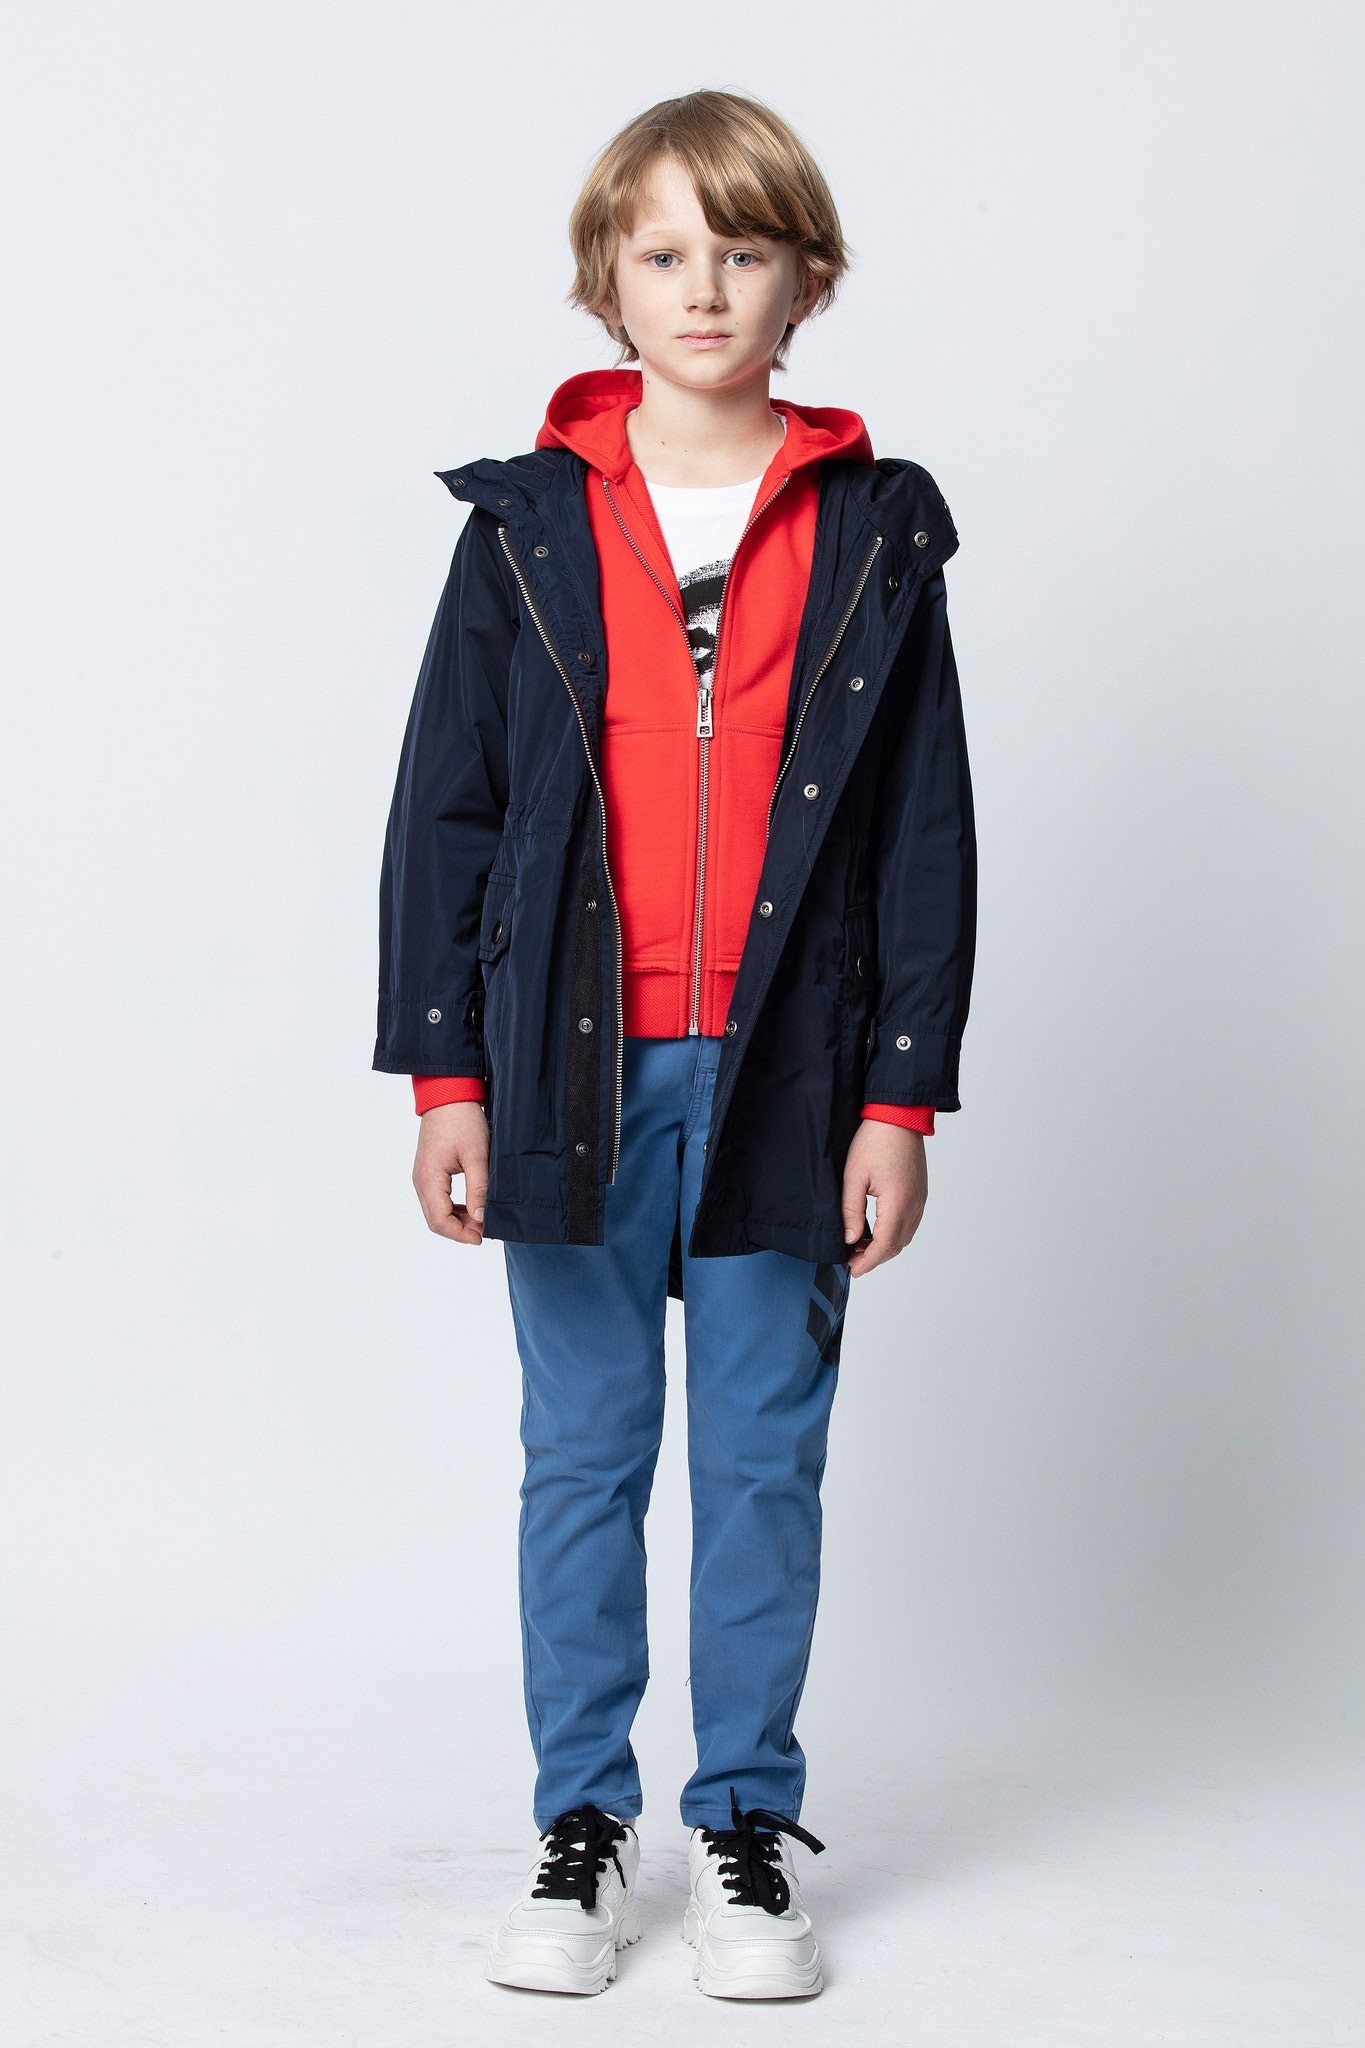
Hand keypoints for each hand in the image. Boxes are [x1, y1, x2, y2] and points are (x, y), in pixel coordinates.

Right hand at [413, 1100, 488, 1243]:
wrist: (448, 1094)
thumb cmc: (462, 1120)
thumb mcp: (476, 1155)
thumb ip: (479, 1189)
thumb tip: (480, 1218)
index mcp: (429, 1179)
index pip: (439, 1221)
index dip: (460, 1234)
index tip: (482, 1237)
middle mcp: (420, 1181)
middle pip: (435, 1220)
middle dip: (459, 1231)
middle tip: (484, 1231)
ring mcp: (422, 1177)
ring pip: (435, 1212)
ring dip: (457, 1220)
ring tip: (480, 1220)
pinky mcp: (428, 1172)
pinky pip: (437, 1200)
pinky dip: (453, 1208)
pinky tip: (471, 1206)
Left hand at [841, 1120, 927, 1276]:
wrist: (899, 1117)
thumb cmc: (875, 1141)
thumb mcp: (854, 1177)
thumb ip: (851, 1211)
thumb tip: (849, 1239)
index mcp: (898, 1203)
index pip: (885, 1245)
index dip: (868, 1262)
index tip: (852, 1270)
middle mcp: (914, 1205)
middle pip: (897, 1245)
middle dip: (874, 1257)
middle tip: (851, 1260)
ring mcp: (920, 1199)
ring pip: (904, 1236)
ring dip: (884, 1246)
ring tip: (859, 1246)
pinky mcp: (919, 1193)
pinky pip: (909, 1223)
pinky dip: (893, 1233)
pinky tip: (875, 1230)